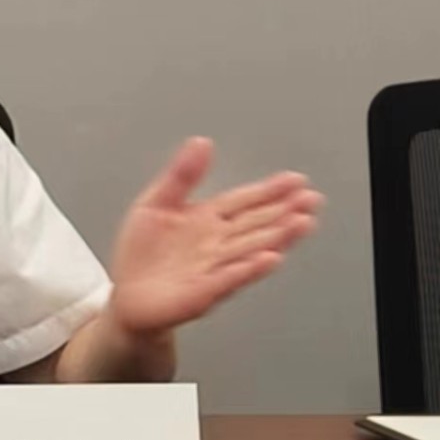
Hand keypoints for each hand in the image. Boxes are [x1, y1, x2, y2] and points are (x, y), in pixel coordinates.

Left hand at [105, 137, 321, 337]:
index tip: (296, 180)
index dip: (270, 191)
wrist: (127, 298)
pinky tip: (269, 258)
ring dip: (278, 237)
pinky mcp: (203, 292)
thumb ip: (181, 175)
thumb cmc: (142, 254)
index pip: (244, 201)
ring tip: (302, 223)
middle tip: (312, 200)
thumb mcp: (155, 203)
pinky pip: (229, 278)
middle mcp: (217, 244)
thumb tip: (202, 142)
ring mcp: (214, 268)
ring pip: (251, 249)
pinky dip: (248, 269)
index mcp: (207, 220)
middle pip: (256, 224)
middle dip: (285, 212)